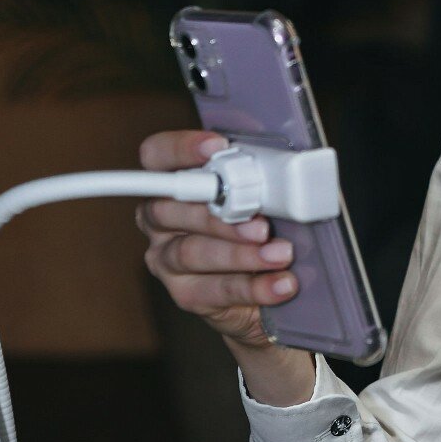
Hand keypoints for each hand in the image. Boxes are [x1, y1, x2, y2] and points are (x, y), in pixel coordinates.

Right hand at [135, 129, 298, 348]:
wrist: (266, 287)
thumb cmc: (263, 227)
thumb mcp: (263, 195)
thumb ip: (258, 177)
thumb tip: (282, 164)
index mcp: (174, 183)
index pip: (157, 155)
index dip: (180, 148)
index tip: (217, 147)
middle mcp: (161, 220)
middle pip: (170, 208)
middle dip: (219, 214)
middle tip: (260, 222)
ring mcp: (167, 259)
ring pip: (191, 252)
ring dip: (240, 254)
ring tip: (280, 254)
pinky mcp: (186, 293)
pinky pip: (214, 291)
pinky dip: (253, 287)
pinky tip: (280, 284)